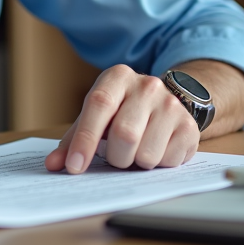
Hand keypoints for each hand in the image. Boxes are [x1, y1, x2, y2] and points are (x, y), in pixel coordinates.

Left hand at [44, 65, 198, 173]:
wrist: (166, 103)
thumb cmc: (122, 112)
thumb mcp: (96, 117)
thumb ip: (74, 139)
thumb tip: (53, 165)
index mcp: (117, 78)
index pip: (98, 105)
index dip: (85, 139)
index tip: (74, 166)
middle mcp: (147, 86)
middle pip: (124, 134)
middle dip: (115, 157)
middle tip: (116, 157)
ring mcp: (171, 105)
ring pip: (146, 153)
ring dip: (136, 163)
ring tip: (135, 152)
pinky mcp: (189, 127)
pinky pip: (168, 161)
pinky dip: (156, 166)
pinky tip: (155, 151)